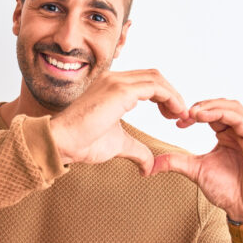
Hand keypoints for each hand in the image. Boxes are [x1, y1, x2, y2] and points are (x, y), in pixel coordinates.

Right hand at [50, 69, 188, 173]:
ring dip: (173, 95)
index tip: (171, 116)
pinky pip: (155, 87)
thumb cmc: (83, 142)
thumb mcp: (118, 144)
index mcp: (111, 87)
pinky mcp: (120, 90)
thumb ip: (136, 150)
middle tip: (178, 115)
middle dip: (171, 94)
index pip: (145, 82)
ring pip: (156, 78)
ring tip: (180, 115)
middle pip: (153, 76)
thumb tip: (148, 166)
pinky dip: (169, 97)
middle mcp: (114, 78)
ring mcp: (116, 81)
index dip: (163, 96)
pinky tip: (174, 113)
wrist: (62, 142)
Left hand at [149, 99, 242, 225]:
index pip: (211, 113)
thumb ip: (176, 162)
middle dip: (202, 105)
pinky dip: (222, 114)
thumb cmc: (229, 191)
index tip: (178, 123)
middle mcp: (240, 132)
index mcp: (227, 135)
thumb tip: (151, 165)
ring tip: (193, 113)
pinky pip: (241, 119)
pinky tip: (205, 118)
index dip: (194, 113)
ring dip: (211, 106)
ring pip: (233, 107)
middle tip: (184, 114)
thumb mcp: (196, 171)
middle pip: (222, 104)